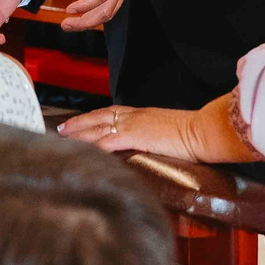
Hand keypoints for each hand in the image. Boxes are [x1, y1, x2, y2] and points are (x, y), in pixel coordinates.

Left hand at [59, 0, 157, 31]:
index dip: (86, 5)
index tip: (70, 8)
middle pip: (106, 11)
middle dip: (85, 21)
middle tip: (65, 24)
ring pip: (111, 11)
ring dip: (92, 20)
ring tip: (73, 23)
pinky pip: (114, 5)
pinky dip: (100, 14)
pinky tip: (88, 14)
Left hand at [60, 103, 203, 158]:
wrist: (203, 130)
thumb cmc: (193, 133)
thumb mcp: (168, 131)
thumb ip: (154, 136)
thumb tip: (149, 145)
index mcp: (142, 114)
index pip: (111, 113)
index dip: (93, 118)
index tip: (81, 122)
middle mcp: (134, 116)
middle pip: (98, 117)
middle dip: (79, 123)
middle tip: (61, 129)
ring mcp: (133, 125)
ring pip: (97, 128)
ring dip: (78, 134)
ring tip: (63, 140)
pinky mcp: (134, 136)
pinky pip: (107, 141)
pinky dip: (92, 146)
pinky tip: (82, 152)